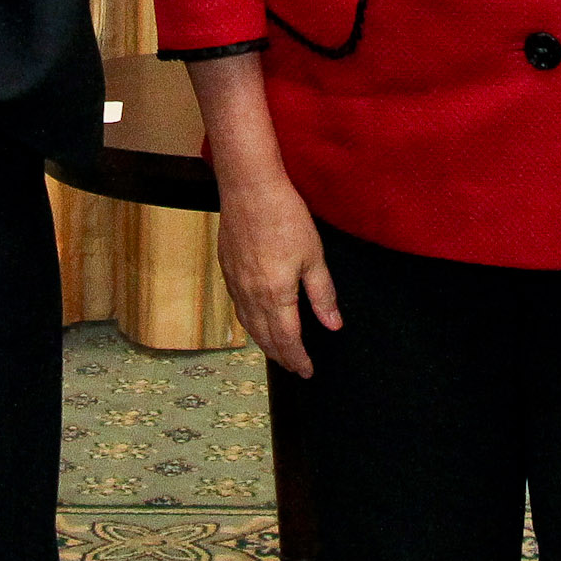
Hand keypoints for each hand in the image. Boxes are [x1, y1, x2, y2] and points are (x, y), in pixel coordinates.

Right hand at [215, 176, 339, 377]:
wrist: (249, 189)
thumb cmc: (284, 217)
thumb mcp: (314, 256)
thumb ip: (323, 294)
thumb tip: (333, 325)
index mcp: (276, 295)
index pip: (287, 339)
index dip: (298, 359)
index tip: (307, 371)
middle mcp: (251, 295)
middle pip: (265, 338)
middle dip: (281, 356)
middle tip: (294, 368)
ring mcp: (235, 283)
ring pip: (248, 325)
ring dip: (263, 343)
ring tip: (276, 352)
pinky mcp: (227, 269)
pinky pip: (238, 307)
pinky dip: (249, 323)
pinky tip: (255, 320)